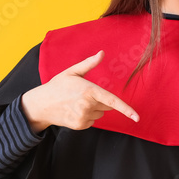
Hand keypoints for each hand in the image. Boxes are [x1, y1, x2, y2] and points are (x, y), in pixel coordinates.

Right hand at [20, 50, 138, 131]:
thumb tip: (102, 53)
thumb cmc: (58, 86)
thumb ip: (89, 63)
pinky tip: (75, 110)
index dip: (126, 110)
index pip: (112, 101)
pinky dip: (88, 116)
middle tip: (83, 94)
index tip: (137, 117)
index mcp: (89, 91)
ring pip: (100, 113)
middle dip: (100, 100)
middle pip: (107, 105)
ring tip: (77, 102)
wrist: (41, 105)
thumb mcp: (72, 72)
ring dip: (94, 108)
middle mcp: (88, 105)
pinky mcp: (80, 125)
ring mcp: (83, 117)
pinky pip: (93, 121)